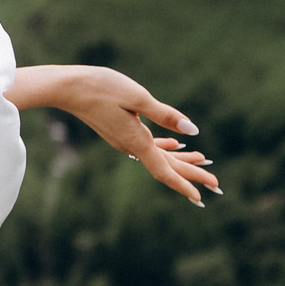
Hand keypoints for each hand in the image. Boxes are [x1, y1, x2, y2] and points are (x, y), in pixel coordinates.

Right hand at [13, 64, 219, 206]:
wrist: (67, 88)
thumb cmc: (101, 88)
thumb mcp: (137, 97)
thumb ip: (165, 114)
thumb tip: (192, 130)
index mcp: (136, 140)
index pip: (164, 170)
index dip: (185, 183)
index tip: (201, 198)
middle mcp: (131, 145)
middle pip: (166, 166)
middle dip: (192, 174)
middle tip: (216, 184)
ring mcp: (124, 140)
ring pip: (159, 156)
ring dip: (182, 161)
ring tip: (204, 163)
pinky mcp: (120, 132)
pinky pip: (148, 146)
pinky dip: (165, 148)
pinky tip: (175, 146)